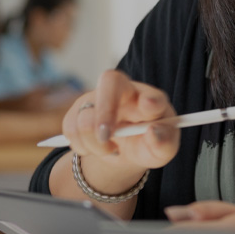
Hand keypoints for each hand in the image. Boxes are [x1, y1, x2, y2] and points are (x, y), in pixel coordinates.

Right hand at [62, 70, 178, 170]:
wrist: (124, 151)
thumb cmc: (148, 143)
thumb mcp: (162, 149)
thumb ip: (164, 143)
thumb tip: (153, 132)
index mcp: (150, 99)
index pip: (152, 95)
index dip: (151, 100)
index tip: (150, 106)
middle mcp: (123, 90)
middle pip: (109, 82)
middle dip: (105, 112)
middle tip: (107, 138)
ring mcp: (97, 96)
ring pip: (86, 119)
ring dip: (96, 145)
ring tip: (110, 150)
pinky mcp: (77, 109)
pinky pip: (70, 129)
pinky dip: (81, 147)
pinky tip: (94, 147)